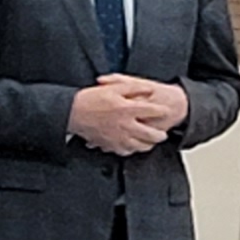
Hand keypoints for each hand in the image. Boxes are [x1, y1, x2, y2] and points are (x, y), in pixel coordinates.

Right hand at [69, 77, 183, 154]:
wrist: (73, 113)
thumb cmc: (91, 99)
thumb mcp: (113, 88)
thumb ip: (132, 88)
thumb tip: (148, 89)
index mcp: (127, 109)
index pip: (151, 111)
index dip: (161, 111)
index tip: (166, 111)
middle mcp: (125, 125)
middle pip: (150, 134)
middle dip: (159, 135)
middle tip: (163, 134)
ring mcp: (118, 137)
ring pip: (140, 146)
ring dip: (148, 144)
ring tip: (152, 143)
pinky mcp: (110, 145)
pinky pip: (126, 151)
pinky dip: (132, 150)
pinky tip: (134, 147)